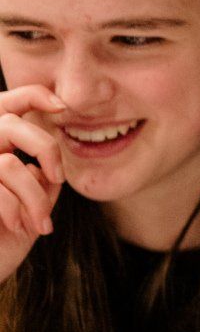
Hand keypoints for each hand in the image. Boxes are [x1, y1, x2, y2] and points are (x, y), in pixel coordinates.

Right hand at [0, 86, 65, 283]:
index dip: (31, 95)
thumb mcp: (33, 202)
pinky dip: (17, 210)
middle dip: (45, 149)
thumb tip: (48, 163)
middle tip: (58, 176)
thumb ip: (42, 176)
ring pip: (10, 164)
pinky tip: (20, 227)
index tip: (62, 106)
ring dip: (34, 196)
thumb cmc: (6, 236)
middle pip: (10, 125)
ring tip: (41, 222)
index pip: (6, 105)